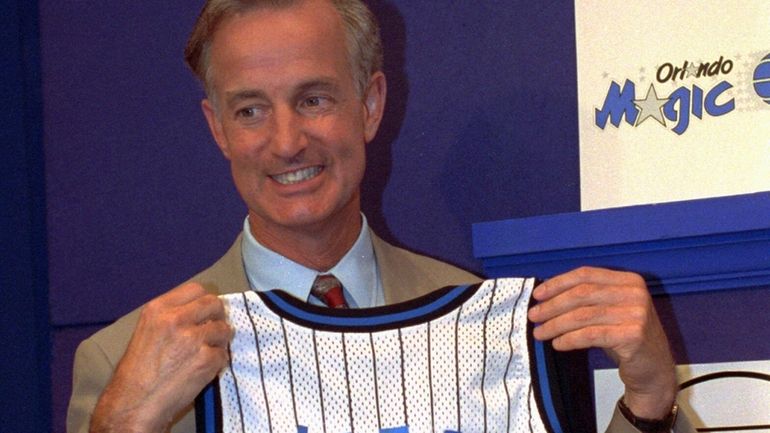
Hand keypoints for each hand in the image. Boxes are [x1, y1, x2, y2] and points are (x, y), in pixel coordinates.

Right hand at [90, 283, 232, 432]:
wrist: (134, 403)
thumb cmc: (137, 371)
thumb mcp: (147, 331)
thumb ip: (171, 316)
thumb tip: (199, 310)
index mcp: (158, 309)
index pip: (195, 290)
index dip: (204, 301)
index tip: (205, 312)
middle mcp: (176, 319)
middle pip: (214, 304)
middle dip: (217, 317)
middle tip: (213, 330)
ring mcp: (193, 339)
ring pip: (224, 329)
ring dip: (220, 341)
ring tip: (206, 352)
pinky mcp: (205, 359)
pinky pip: (223, 354)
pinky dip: (217, 362)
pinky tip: (203, 369)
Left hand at [527, 267, 676, 418]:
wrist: (654, 369)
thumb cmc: (625, 336)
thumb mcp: (610, 310)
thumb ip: (587, 299)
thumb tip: (545, 296)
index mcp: (628, 280)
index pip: (586, 274)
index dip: (558, 283)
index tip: (537, 295)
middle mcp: (635, 293)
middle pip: (582, 294)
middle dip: (552, 305)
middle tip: (534, 316)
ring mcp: (637, 314)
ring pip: (583, 315)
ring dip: (556, 325)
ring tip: (540, 333)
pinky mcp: (633, 335)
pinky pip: (591, 335)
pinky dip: (570, 339)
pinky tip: (558, 344)